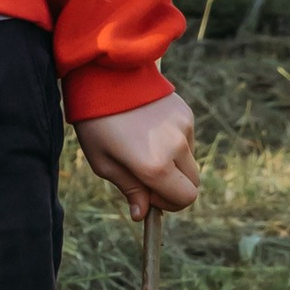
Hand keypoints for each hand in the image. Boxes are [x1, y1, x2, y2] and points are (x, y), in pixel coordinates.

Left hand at [75, 90, 197, 222]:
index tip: (150, 196)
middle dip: (175, 187)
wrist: (103, 76)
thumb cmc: (96, 123)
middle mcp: (176, 147)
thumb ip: (129, 189)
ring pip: (191, 161)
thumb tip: (142, 214)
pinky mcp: (186, 113)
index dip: (169, 203)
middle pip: (193, 184)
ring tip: (143, 146)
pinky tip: (149, 129)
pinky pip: (188, 139)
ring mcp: (184, 128)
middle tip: (148, 178)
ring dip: (174, 164)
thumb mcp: (103, 162)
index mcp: (155, 166)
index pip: (185, 199)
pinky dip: (175, 143)